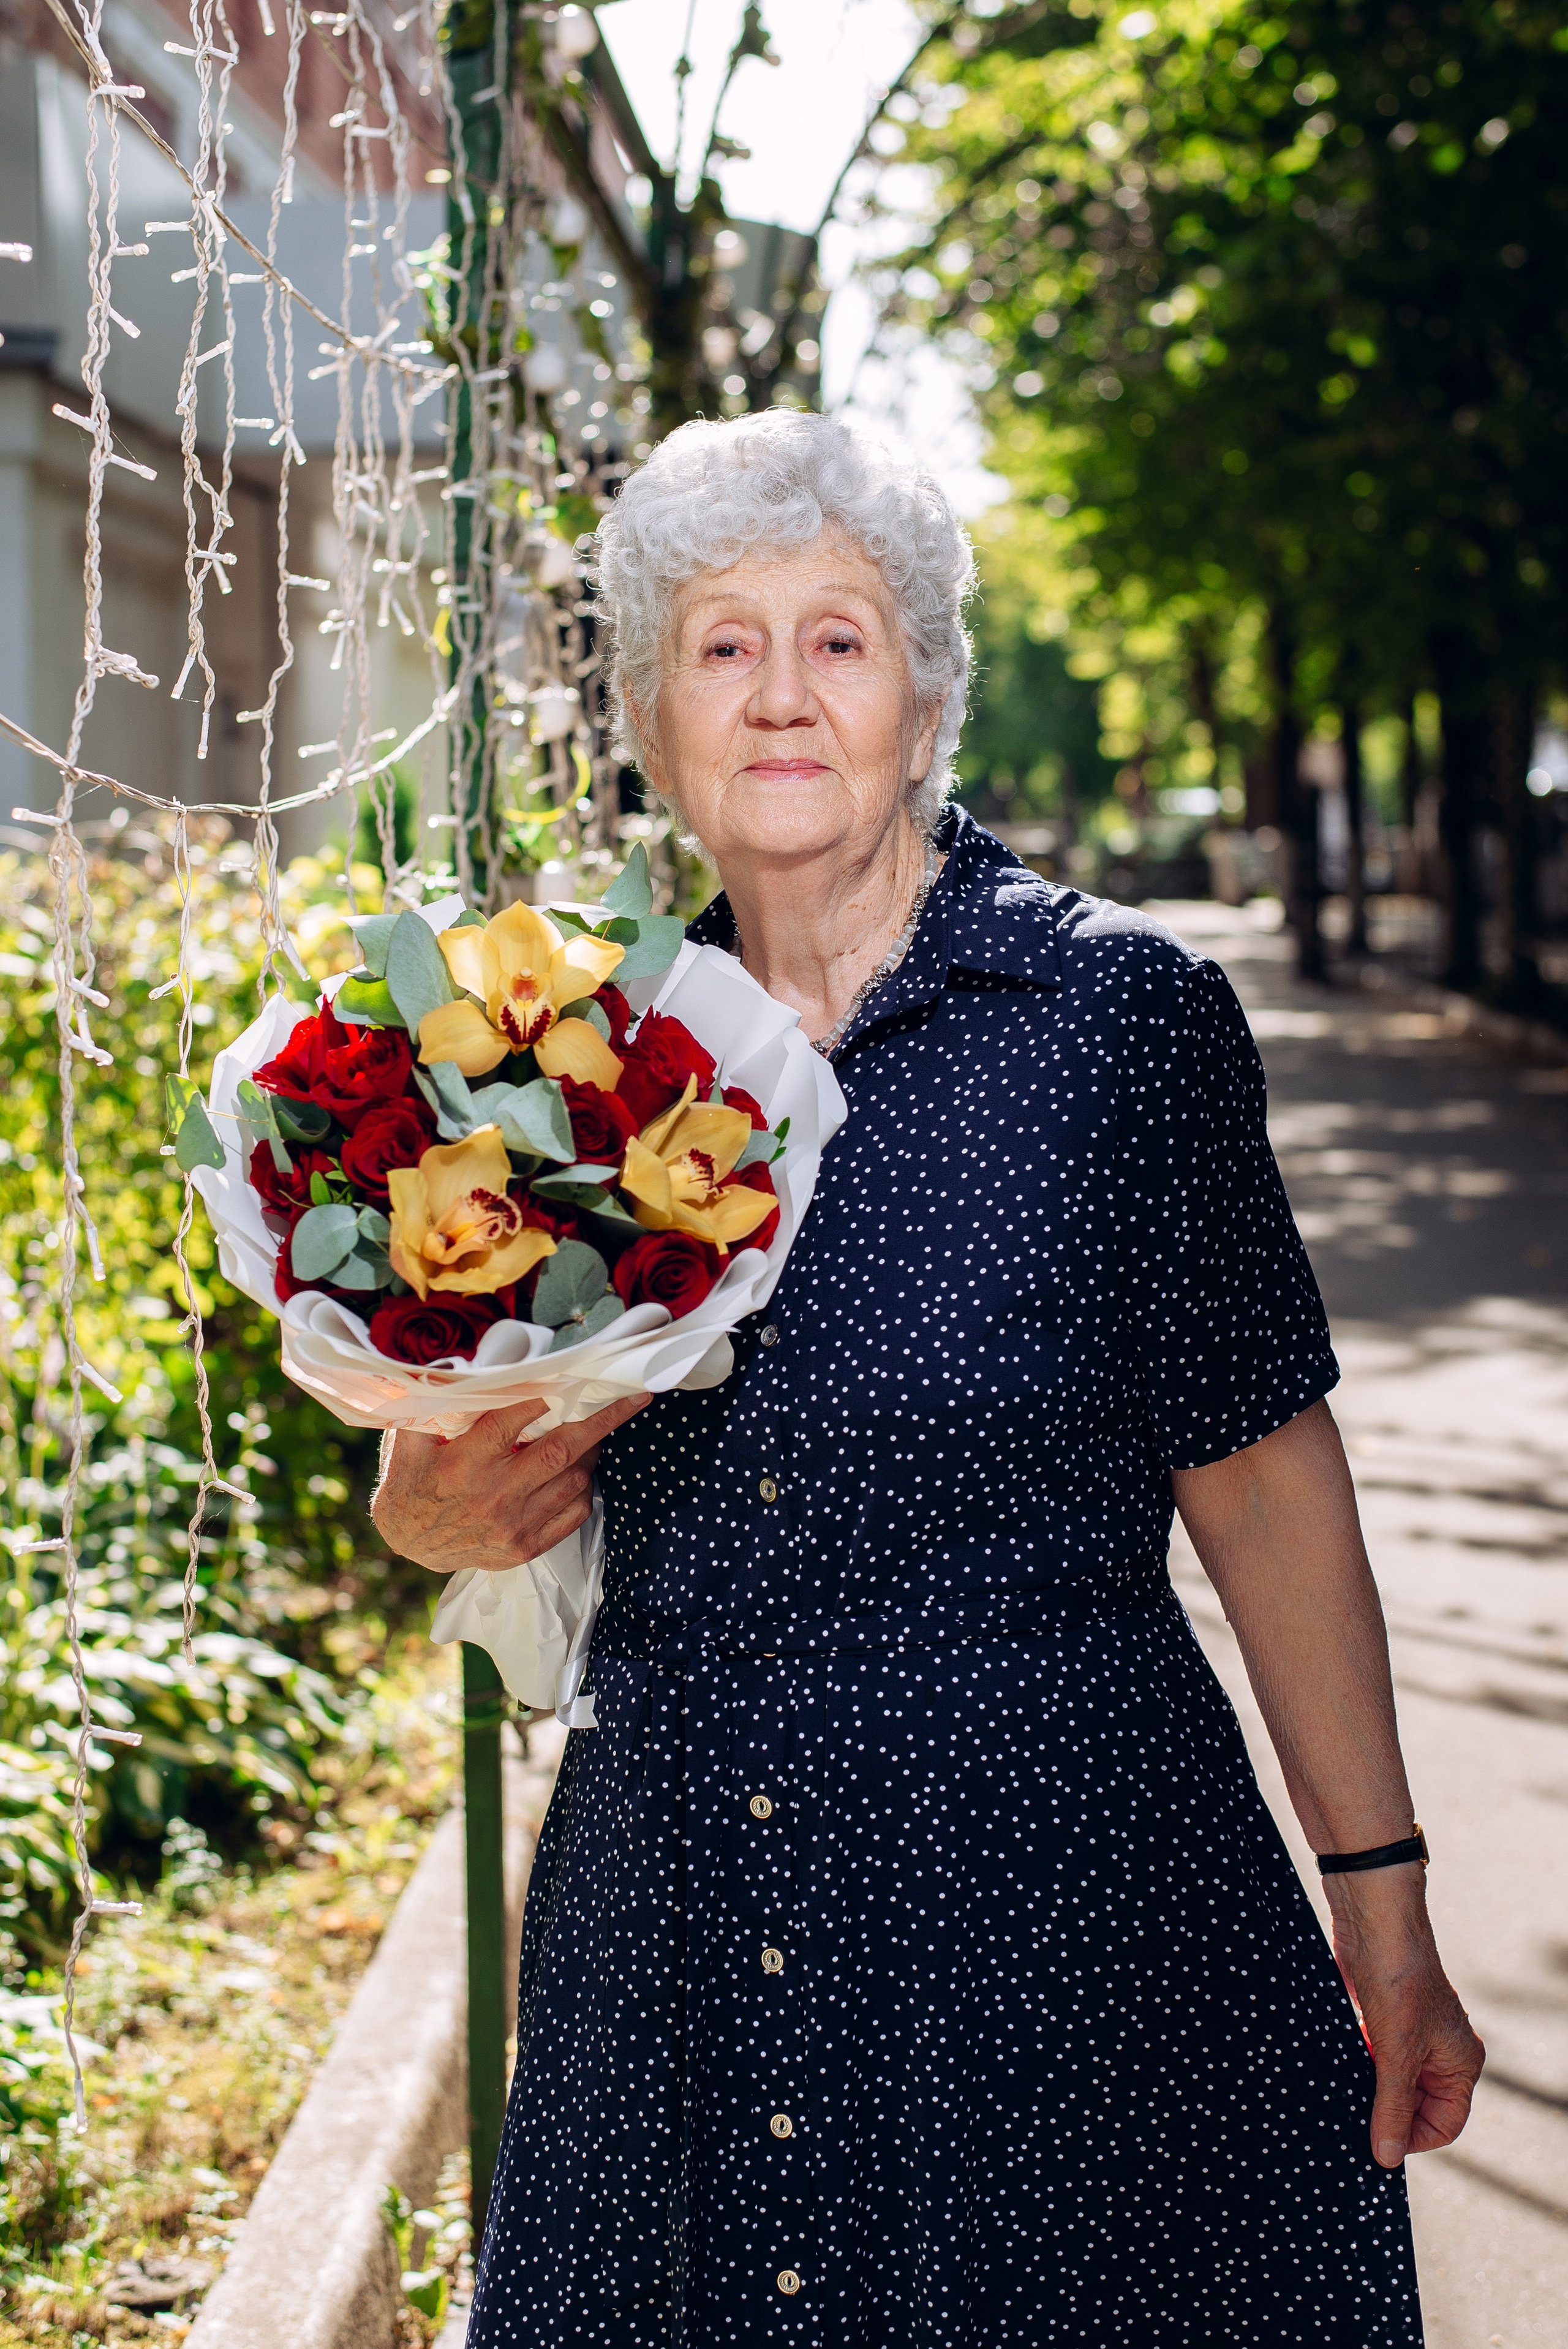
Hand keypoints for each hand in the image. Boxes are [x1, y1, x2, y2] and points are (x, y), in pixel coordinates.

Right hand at [370, 1392, 650, 1573]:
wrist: (408, 1544)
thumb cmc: (412, 1481)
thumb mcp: (410, 1439)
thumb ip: (434, 1405)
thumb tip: (455, 1366)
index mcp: (464, 1463)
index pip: (512, 1420)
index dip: (546, 1396)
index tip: (573, 1375)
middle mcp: (493, 1495)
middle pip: (560, 1450)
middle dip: (602, 1421)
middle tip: (634, 1398)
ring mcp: (513, 1524)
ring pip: (574, 1480)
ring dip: (591, 1452)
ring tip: (594, 1432)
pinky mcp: (525, 1546)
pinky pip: (574, 1514)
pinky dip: (584, 1488)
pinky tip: (579, 1470)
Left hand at [1326, 1867, 1483, 2167]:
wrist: (1373, 1921)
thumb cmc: (1398, 1982)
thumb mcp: (1396, 2054)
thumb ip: (1391, 2107)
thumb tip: (1385, 2157)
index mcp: (1461, 2063)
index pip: (1444, 2124)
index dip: (1411, 2138)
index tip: (1376, 2143)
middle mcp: (1442, 2051)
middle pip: (1416, 2105)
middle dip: (1386, 2113)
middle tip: (1353, 2120)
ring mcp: (1412, 2034)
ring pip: (1391, 2081)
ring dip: (1369, 2088)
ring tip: (1344, 2093)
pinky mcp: (1383, 2018)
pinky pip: (1374, 2057)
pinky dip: (1359, 2066)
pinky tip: (1338, 2067)